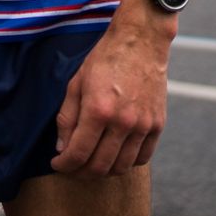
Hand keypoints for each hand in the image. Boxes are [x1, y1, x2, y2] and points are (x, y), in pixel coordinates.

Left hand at [51, 11, 170, 175]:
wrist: (140, 43)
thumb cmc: (104, 60)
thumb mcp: (76, 84)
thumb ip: (67, 118)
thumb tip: (62, 147)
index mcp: (98, 110)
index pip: (78, 153)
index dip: (64, 165)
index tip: (57, 164)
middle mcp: (122, 122)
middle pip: (100, 166)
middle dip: (81, 172)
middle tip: (72, 168)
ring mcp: (143, 126)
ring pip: (122, 166)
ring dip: (103, 171)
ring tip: (91, 164)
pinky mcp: (158, 125)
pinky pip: (143, 157)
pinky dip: (127, 163)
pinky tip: (115, 155)